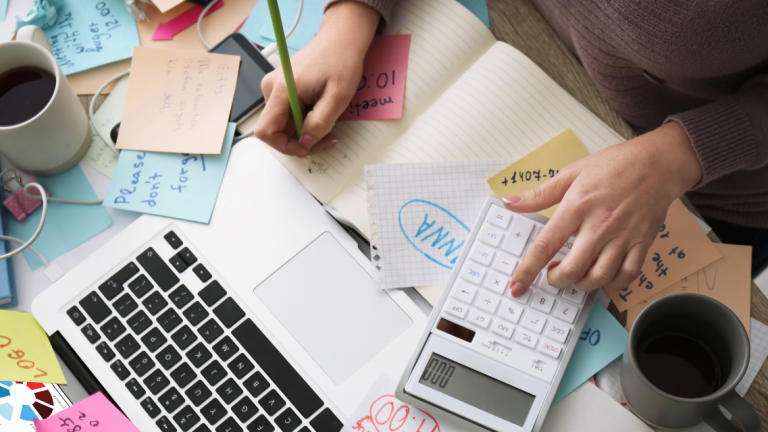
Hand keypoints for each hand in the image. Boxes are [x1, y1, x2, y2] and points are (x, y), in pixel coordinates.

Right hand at [254, 1, 379, 156]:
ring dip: (304, 131)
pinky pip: (287, 114)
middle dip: (300, 140)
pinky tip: (320, 113)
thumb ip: (320, 123)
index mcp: (281, 90)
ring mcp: (275, 88)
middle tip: (326, 138)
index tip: (307, 148)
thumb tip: (305, 143)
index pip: (266, 132)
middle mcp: (271, 89)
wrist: (341, 40)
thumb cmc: (340, 61)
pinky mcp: (282, 88)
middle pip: (275, 130)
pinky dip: (303, 120)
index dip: (285, 146)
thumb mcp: (338, 97)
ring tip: (327, 123)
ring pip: (283, 124)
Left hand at [504, 121, 702, 295]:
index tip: (517, 284)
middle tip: (553, 275)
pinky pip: (628, 274)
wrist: (658, 162)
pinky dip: (613, 282)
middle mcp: (600, 224)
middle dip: (557, 280)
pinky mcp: (642, 242)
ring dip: (582, 284)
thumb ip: (539, 194)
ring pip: (600, 276)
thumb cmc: (615, 165)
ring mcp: (623, 236)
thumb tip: (510, 202)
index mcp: (577, 206)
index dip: (528, 269)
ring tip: (576, 275)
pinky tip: (604, 274)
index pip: (546, 245)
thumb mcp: (571, 173)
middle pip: (573, 269)